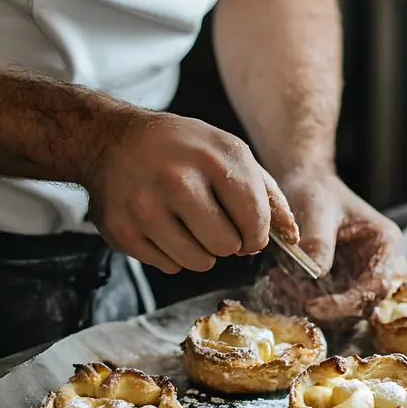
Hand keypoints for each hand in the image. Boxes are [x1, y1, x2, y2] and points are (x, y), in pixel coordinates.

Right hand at [86, 112, 298, 273]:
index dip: (256, 235)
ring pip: (198, 263)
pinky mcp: (123, 230)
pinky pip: (168, 266)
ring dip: (201, 252)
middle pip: (226, 247)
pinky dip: (172, 254)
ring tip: (188, 225)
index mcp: (216, 158)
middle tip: (214, 225)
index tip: (247, 231)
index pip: (255, 221)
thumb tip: (293, 237)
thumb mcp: (230, 153)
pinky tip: (162, 226)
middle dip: (228, 243)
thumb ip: (267, 194)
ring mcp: (146, 207)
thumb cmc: (182, 150)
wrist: (113, 140)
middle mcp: (179, 181)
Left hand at [269, 172, 406, 328]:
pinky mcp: (341, 283)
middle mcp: (378, 264)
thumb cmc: (316, 191)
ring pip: (343, 310)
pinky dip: (302, 297)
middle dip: (328, 308)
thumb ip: (319, 241)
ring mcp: (360, 276)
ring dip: (311, 303)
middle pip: (363, 305)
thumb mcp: (317, 210)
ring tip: (282, 281)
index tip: (314, 306)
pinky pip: (326, 302)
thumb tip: (318, 274)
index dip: (347, 303)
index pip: (376, 286)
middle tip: (293, 296)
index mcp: (385, 244)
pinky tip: (281, 279)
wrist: (304, 186)